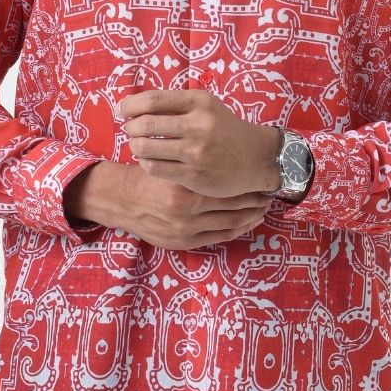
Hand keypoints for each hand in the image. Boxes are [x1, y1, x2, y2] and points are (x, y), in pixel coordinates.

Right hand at [63, 158, 275, 251]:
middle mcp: (187, 210)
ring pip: (229, 224)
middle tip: (268, 195)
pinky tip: (247, 223)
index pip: (228, 188)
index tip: (261, 180)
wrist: (122, 200)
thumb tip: (223, 147)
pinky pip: (218, 237)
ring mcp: (186, 229)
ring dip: (249, 217)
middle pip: (233, 207)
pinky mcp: (184, 242)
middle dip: (254, 202)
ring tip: (263, 209)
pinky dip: (236, 230)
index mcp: (186, 187)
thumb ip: (192, 157)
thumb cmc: (149, 175)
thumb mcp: (170, 160)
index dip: (248, 186)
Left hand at [117, 87, 281, 198]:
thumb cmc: (224, 129)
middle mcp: (198, 125)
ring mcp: (196, 152)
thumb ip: (176, 103)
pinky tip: (149, 159)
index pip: (152, 100)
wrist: (256, 158)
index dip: (130, 105)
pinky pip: (155, 168)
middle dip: (130, 127)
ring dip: (135, 146)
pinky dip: (145, 162)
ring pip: (146, 147)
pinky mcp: (194, 175)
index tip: (123, 111)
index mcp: (199, 102)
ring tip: (139, 145)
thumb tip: (135, 104)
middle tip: (130, 129)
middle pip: (145, 124)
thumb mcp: (207, 105)